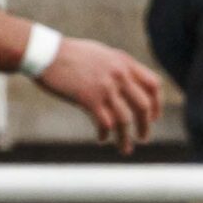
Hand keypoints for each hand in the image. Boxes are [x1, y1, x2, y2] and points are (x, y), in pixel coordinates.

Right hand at [38, 38, 164, 153]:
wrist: (46, 53)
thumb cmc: (70, 55)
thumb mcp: (101, 55)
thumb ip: (118, 68)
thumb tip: (129, 86)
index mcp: (124, 62)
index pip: (153, 85)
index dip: (157, 104)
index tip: (154, 117)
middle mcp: (119, 75)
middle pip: (143, 106)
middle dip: (146, 125)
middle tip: (143, 138)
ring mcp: (105, 87)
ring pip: (125, 120)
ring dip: (126, 138)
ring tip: (125, 149)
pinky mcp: (89, 99)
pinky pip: (105, 124)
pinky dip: (106, 135)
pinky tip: (102, 139)